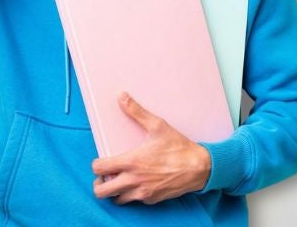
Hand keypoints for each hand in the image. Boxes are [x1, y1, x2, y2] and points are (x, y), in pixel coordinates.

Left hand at [91, 93, 212, 204]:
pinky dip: (130, 194)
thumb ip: (137, 112)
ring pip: (116, 199)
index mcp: (131, 162)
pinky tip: (136, 183)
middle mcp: (134, 180)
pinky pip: (134, 201)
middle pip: (102, 191)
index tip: (100, 161)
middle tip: (103, 176)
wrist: (200, 168)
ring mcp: (143, 193)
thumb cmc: (179, 147)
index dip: (96, 164)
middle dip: (99, 183)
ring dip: (114, 191)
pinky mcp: (152, 200)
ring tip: (118, 180)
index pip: (99, 168)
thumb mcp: (158, 126)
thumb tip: (122, 97)